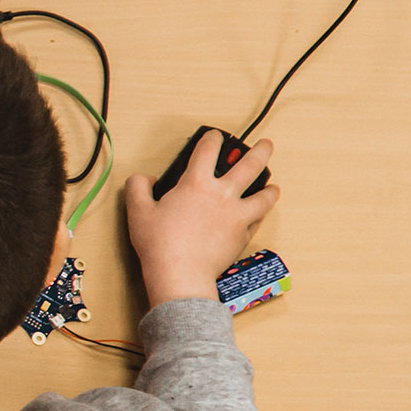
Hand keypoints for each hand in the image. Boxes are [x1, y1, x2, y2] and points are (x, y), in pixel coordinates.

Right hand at [125, 131, 280, 305]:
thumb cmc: (160, 244)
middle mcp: (222, 195)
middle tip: (265, 145)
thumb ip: (137, 188)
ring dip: (270, 188)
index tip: (214, 136)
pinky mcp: (243, 236)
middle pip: (249, 166)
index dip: (212, 138)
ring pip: (264, 196)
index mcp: (196, 183)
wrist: (181, 274)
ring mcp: (237, 216)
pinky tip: (259, 215)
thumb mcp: (137, 211)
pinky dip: (259, 216)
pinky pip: (257, 221)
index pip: (207, 150)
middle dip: (260, 151)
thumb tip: (145, 179)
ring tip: (273, 185)